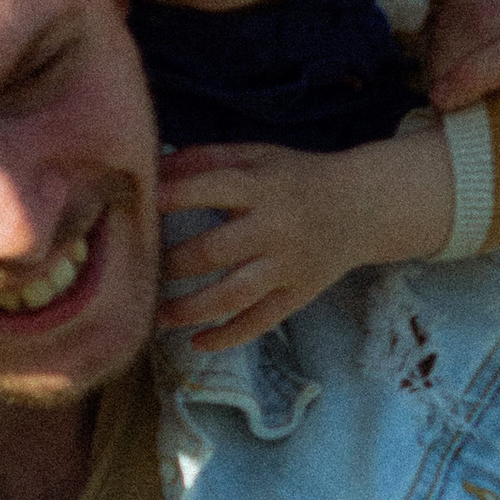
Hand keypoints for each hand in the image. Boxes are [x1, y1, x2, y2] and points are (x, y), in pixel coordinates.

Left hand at [159, 136, 447, 351]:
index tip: (137, 207)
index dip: (173, 197)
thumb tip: (152, 169)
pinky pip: (262, 321)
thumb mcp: (256, 155)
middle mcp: (275, 227)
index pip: (213, 188)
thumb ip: (204, 159)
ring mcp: (288, 265)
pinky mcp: (300, 294)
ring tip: (156, 318)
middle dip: (171, 265)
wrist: (363, 206)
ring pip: (235, 294)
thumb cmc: (295, 177)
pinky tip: (199, 343)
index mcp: (262, 186)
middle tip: (136, 274)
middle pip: (215, 251)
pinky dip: (230, 336)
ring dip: (191, 310)